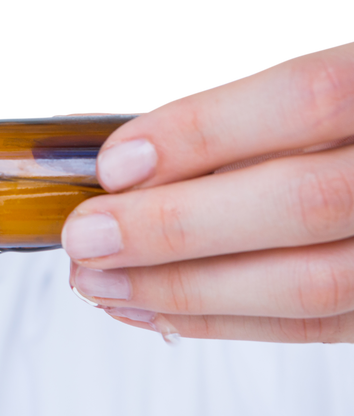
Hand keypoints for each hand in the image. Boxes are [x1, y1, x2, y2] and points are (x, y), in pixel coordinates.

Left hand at [63, 41, 352, 342]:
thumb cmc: (339, 119)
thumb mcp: (307, 90)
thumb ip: (231, 118)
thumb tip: (115, 158)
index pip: (305, 99)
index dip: (201, 132)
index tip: (116, 164)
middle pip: (300, 202)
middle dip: (172, 227)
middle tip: (87, 237)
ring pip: (309, 283)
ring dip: (183, 288)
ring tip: (100, 281)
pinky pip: (312, 325)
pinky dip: (218, 319)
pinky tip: (148, 304)